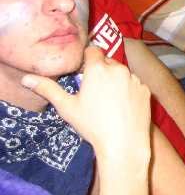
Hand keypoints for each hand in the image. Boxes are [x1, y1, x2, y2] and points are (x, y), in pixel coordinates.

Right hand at [21, 46, 150, 160]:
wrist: (123, 143)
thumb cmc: (92, 125)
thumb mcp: (66, 107)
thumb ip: (48, 89)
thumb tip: (27, 79)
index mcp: (98, 69)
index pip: (93, 51)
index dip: (87, 59)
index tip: (84, 72)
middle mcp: (119, 69)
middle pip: (108, 62)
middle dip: (101, 71)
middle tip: (94, 90)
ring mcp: (135, 79)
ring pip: (122, 73)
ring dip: (116, 80)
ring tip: (109, 101)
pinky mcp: (146, 90)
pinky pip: (135, 84)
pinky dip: (129, 90)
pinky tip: (123, 106)